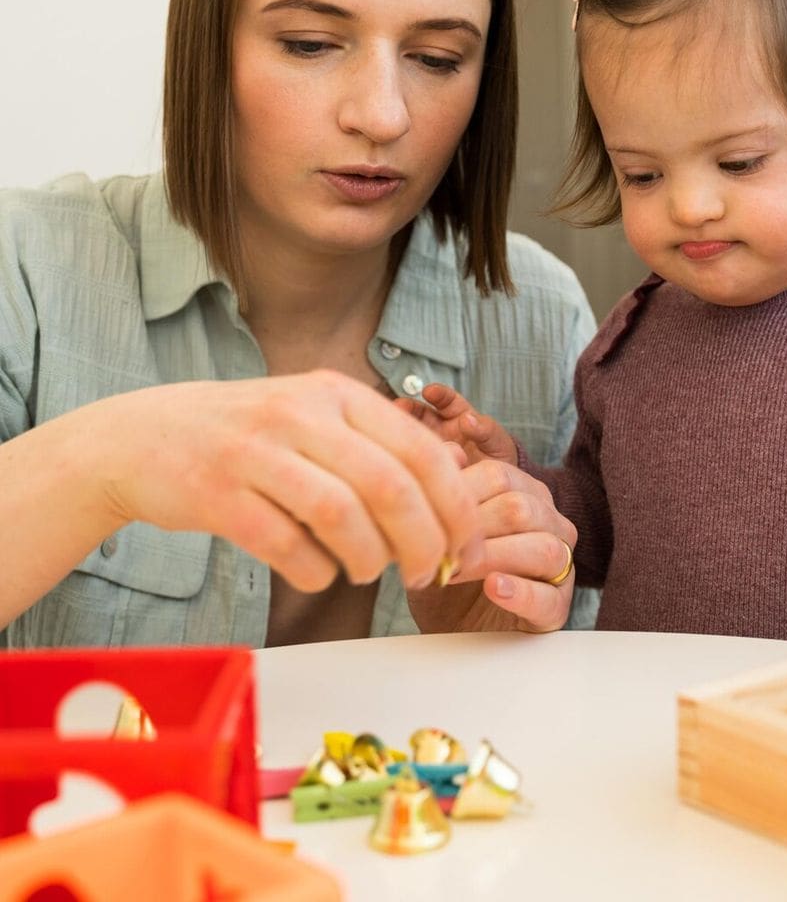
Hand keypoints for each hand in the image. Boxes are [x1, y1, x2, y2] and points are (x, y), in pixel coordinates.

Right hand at [98, 369, 479, 591]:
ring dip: (368, 559)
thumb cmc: (249, 435)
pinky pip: (284, 545)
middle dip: (423, 542)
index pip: (422, 451)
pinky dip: (313, 571)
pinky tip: (317, 574)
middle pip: (391, 487)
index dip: (456, 507)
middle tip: (425, 573)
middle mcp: (300, 413)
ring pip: (340, 515)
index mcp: (337, 393)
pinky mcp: (214, 494)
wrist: (142, 436)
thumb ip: (376, 449)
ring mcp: (254, 451)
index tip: (465, 549)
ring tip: (367, 572)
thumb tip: (448, 506)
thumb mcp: (315, 416)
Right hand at [394, 383, 517, 464]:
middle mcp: (438, 429)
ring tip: (390, 432)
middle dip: (408, 407)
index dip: (438, 394)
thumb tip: (467, 419)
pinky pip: (413, 460)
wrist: (495, 488)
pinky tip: (398, 459)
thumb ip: (484, 429)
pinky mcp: (423, 466)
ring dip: (400, 431)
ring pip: (410, 435)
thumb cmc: (496, 457)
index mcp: (457, 415)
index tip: (429, 391)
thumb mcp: (496, 440)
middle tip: (398, 406)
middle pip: (418, 413)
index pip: (445, 400)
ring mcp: (428, 447)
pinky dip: (405, 457)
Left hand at [407, 454, 575, 633]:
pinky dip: (520, 591)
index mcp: (525, 495)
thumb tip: (449, 452)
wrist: (448, 626)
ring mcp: (559, 567)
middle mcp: (550, 524)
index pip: (501, 475)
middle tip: (437, 545)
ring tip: (456, 570)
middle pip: (522, 509)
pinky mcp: (556, 609)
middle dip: (474, 526)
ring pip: (544, 548)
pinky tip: (493, 588)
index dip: (460, 490)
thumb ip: (445, 488)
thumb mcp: (437, 528)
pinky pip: (548, 597)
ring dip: (494, 557)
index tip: (424, 509)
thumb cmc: (448, 568)